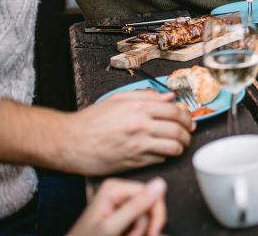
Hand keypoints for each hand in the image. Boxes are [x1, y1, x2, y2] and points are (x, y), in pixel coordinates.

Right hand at [61, 91, 192, 174]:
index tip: (188, 120)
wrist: (69, 142)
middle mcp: (141, 125)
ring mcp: (138, 145)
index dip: (186, 116)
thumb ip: (146, 96)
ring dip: (181, 146)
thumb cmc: (90, 121)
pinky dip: (166, 156)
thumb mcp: (117, 99)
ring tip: (179, 145)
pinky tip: (163, 152)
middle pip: (178, 129)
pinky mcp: (133, 161)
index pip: (174, 111)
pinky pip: (160, 159)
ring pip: (173, 147)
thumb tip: (169, 97)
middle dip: (187, 133)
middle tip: (187, 134)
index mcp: (138, 108)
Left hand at [68, 177, 166, 235]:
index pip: (152, 193)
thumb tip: (161, 183)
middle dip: (144, 226)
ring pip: (145, 214)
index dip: (156, 215)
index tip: (152, 234)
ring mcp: (118, 200)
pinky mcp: (119, 210)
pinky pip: (138, 219)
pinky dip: (134, 231)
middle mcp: (118, 189)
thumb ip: (136, 206)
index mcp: (115, 188)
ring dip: (138, 231)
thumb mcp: (113, 227)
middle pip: (149, 204)